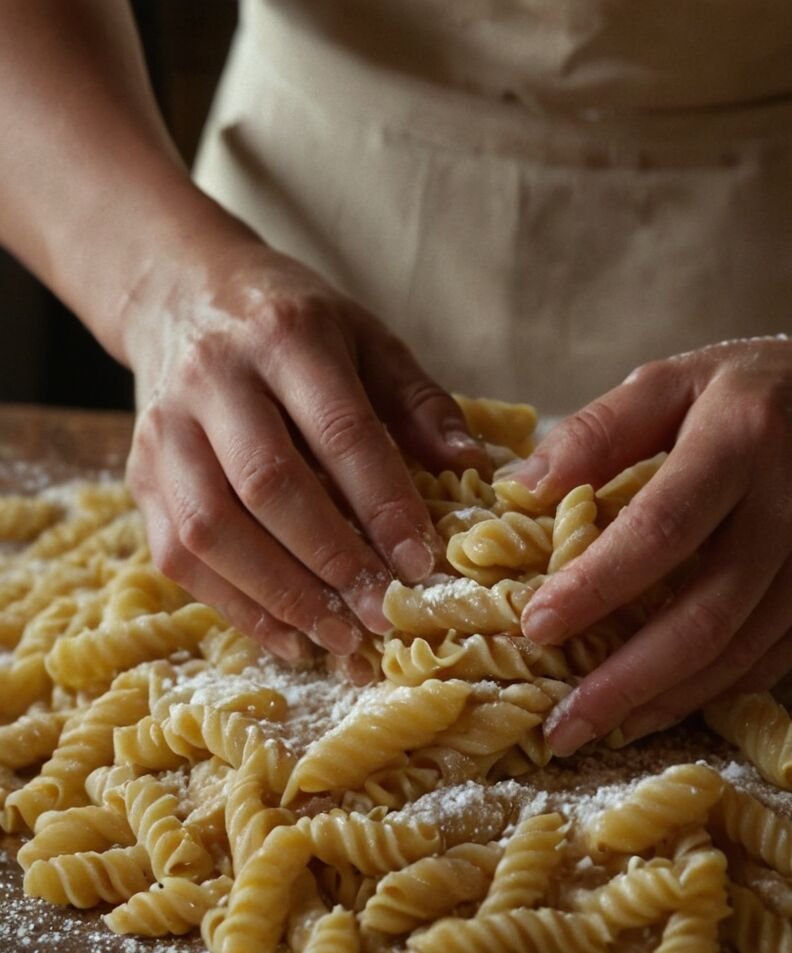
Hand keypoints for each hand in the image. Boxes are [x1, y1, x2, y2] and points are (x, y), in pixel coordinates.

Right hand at [124, 236, 485, 660]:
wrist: (182, 294)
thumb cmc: (292, 324)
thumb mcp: (366, 338)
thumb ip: (417, 400)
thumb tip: (469, 464)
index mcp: (286, 337)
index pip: (339, 430)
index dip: (383, 502)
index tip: (421, 562)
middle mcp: (215, 380)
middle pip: (270, 484)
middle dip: (334, 560)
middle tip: (384, 612)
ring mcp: (165, 429)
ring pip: (213, 528)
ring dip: (282, 594)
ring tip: (342, 636)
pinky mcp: (138, 475)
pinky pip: (177, 555)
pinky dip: (236, 606)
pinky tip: (290, 636)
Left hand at [506, 326, 791, 754]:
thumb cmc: (762, 386)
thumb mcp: (677, 378)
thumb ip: (599, 430)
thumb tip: (521, 490)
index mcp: (741, 442)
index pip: (662, 527)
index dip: (598, 584)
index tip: (536, 625)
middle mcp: (790, 509)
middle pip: (704, 614)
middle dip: (626, 679)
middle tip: (561, 723)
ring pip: (738, 652)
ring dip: (664, 701)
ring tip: (599, 731)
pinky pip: (771, 658)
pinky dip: (711, 691)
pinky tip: (660, 709)